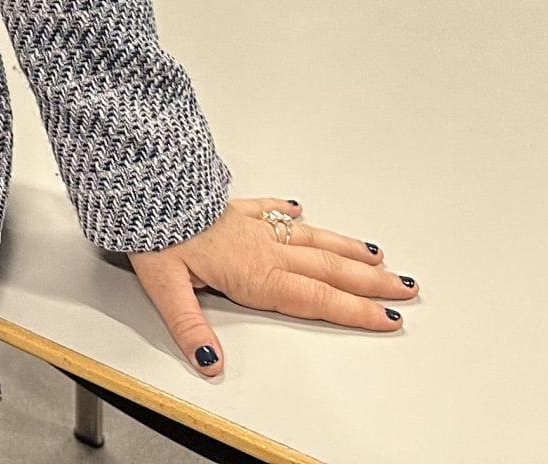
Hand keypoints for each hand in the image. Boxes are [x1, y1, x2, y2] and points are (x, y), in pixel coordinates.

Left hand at [130, 196, 415, 376]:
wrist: (140, 184)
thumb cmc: (151, 235)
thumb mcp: (165, 288)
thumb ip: (191, 327)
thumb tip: (211, 364)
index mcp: (253, 273)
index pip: (315, 299)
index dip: (354, 310)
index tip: (388, 318)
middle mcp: (262, 248)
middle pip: (326, 269)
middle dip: (369, 281)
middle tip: (407, 288)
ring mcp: (251, 224)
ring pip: (310, 237)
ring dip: (346, 248)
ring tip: (378, 255)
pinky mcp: (233, 205)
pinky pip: (271, 207)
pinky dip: (290, 210)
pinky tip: (302, 208)